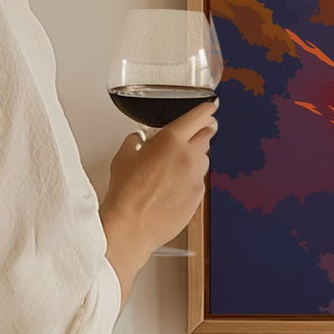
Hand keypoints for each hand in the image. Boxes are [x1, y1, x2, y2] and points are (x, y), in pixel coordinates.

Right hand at [100, 101, 217, 300]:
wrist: (132, 225)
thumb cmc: (126, 193)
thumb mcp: (123, 157)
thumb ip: (135, 142)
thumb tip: (138, 140)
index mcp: (171, 140)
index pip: (198, 117)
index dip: (206, 110)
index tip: (210, 108)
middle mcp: (189, 157)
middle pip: (206, 136)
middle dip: (202, 132)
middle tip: (195, 133)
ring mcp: (196, 178)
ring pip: (203, 160)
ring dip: (195, 158)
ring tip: (176, 166)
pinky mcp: (198, 197)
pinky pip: (199, 182)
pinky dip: (190, 180)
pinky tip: (173, 187)